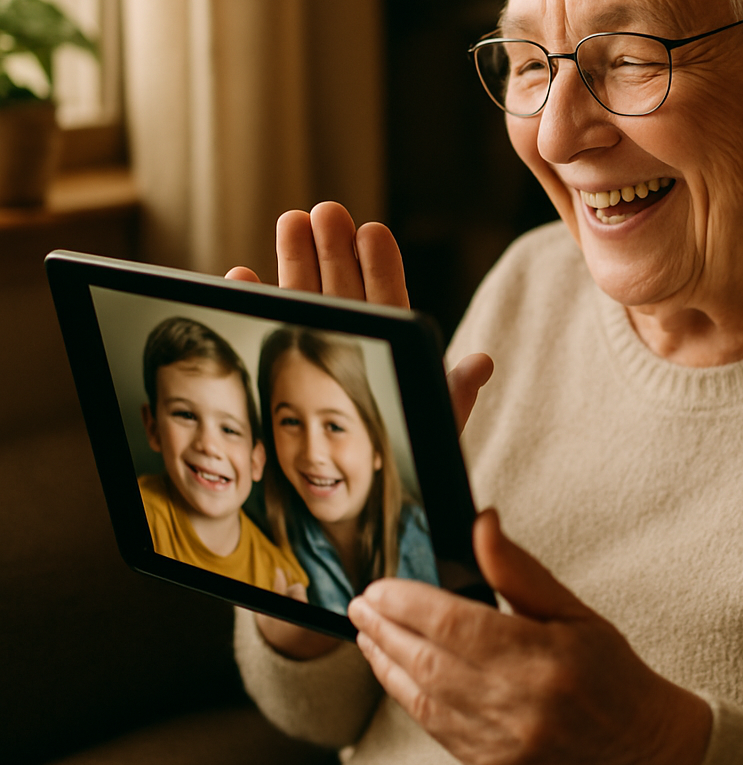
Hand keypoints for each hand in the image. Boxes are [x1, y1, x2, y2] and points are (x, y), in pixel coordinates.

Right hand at [229, 203, 493, 655]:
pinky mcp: (277, 395)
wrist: (348, 552)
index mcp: (394, 367)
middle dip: (332, 253)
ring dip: (294, 267)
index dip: (381, 269)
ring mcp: (312, 375)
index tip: (372, 230)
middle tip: (321, 212)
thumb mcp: (429, 442)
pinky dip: (253, 308)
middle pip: (343, 296)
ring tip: (287, 223)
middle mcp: (353, 364)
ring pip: (304, 310)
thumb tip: (479, 361)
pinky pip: (263, 343)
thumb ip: (449, 402)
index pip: (390, 308)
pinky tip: (240, 274)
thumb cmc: (397, 496)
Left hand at [347, 510, 711, 764]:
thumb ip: (519, 570)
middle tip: (361, 604)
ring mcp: (501, 745)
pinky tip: (394, 673)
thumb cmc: (612, 675)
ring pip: (424, 699)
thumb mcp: (574, 611)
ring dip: (386, 663)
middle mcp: (517, 706)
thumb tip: (483, 524)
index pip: (455, 626)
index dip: (408, 603)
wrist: (642, 750)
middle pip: (429, 661)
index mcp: (542, 660)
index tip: (381, 586)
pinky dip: (408, 697)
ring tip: (365, 633)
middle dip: (385, 628)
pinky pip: (435, 729)